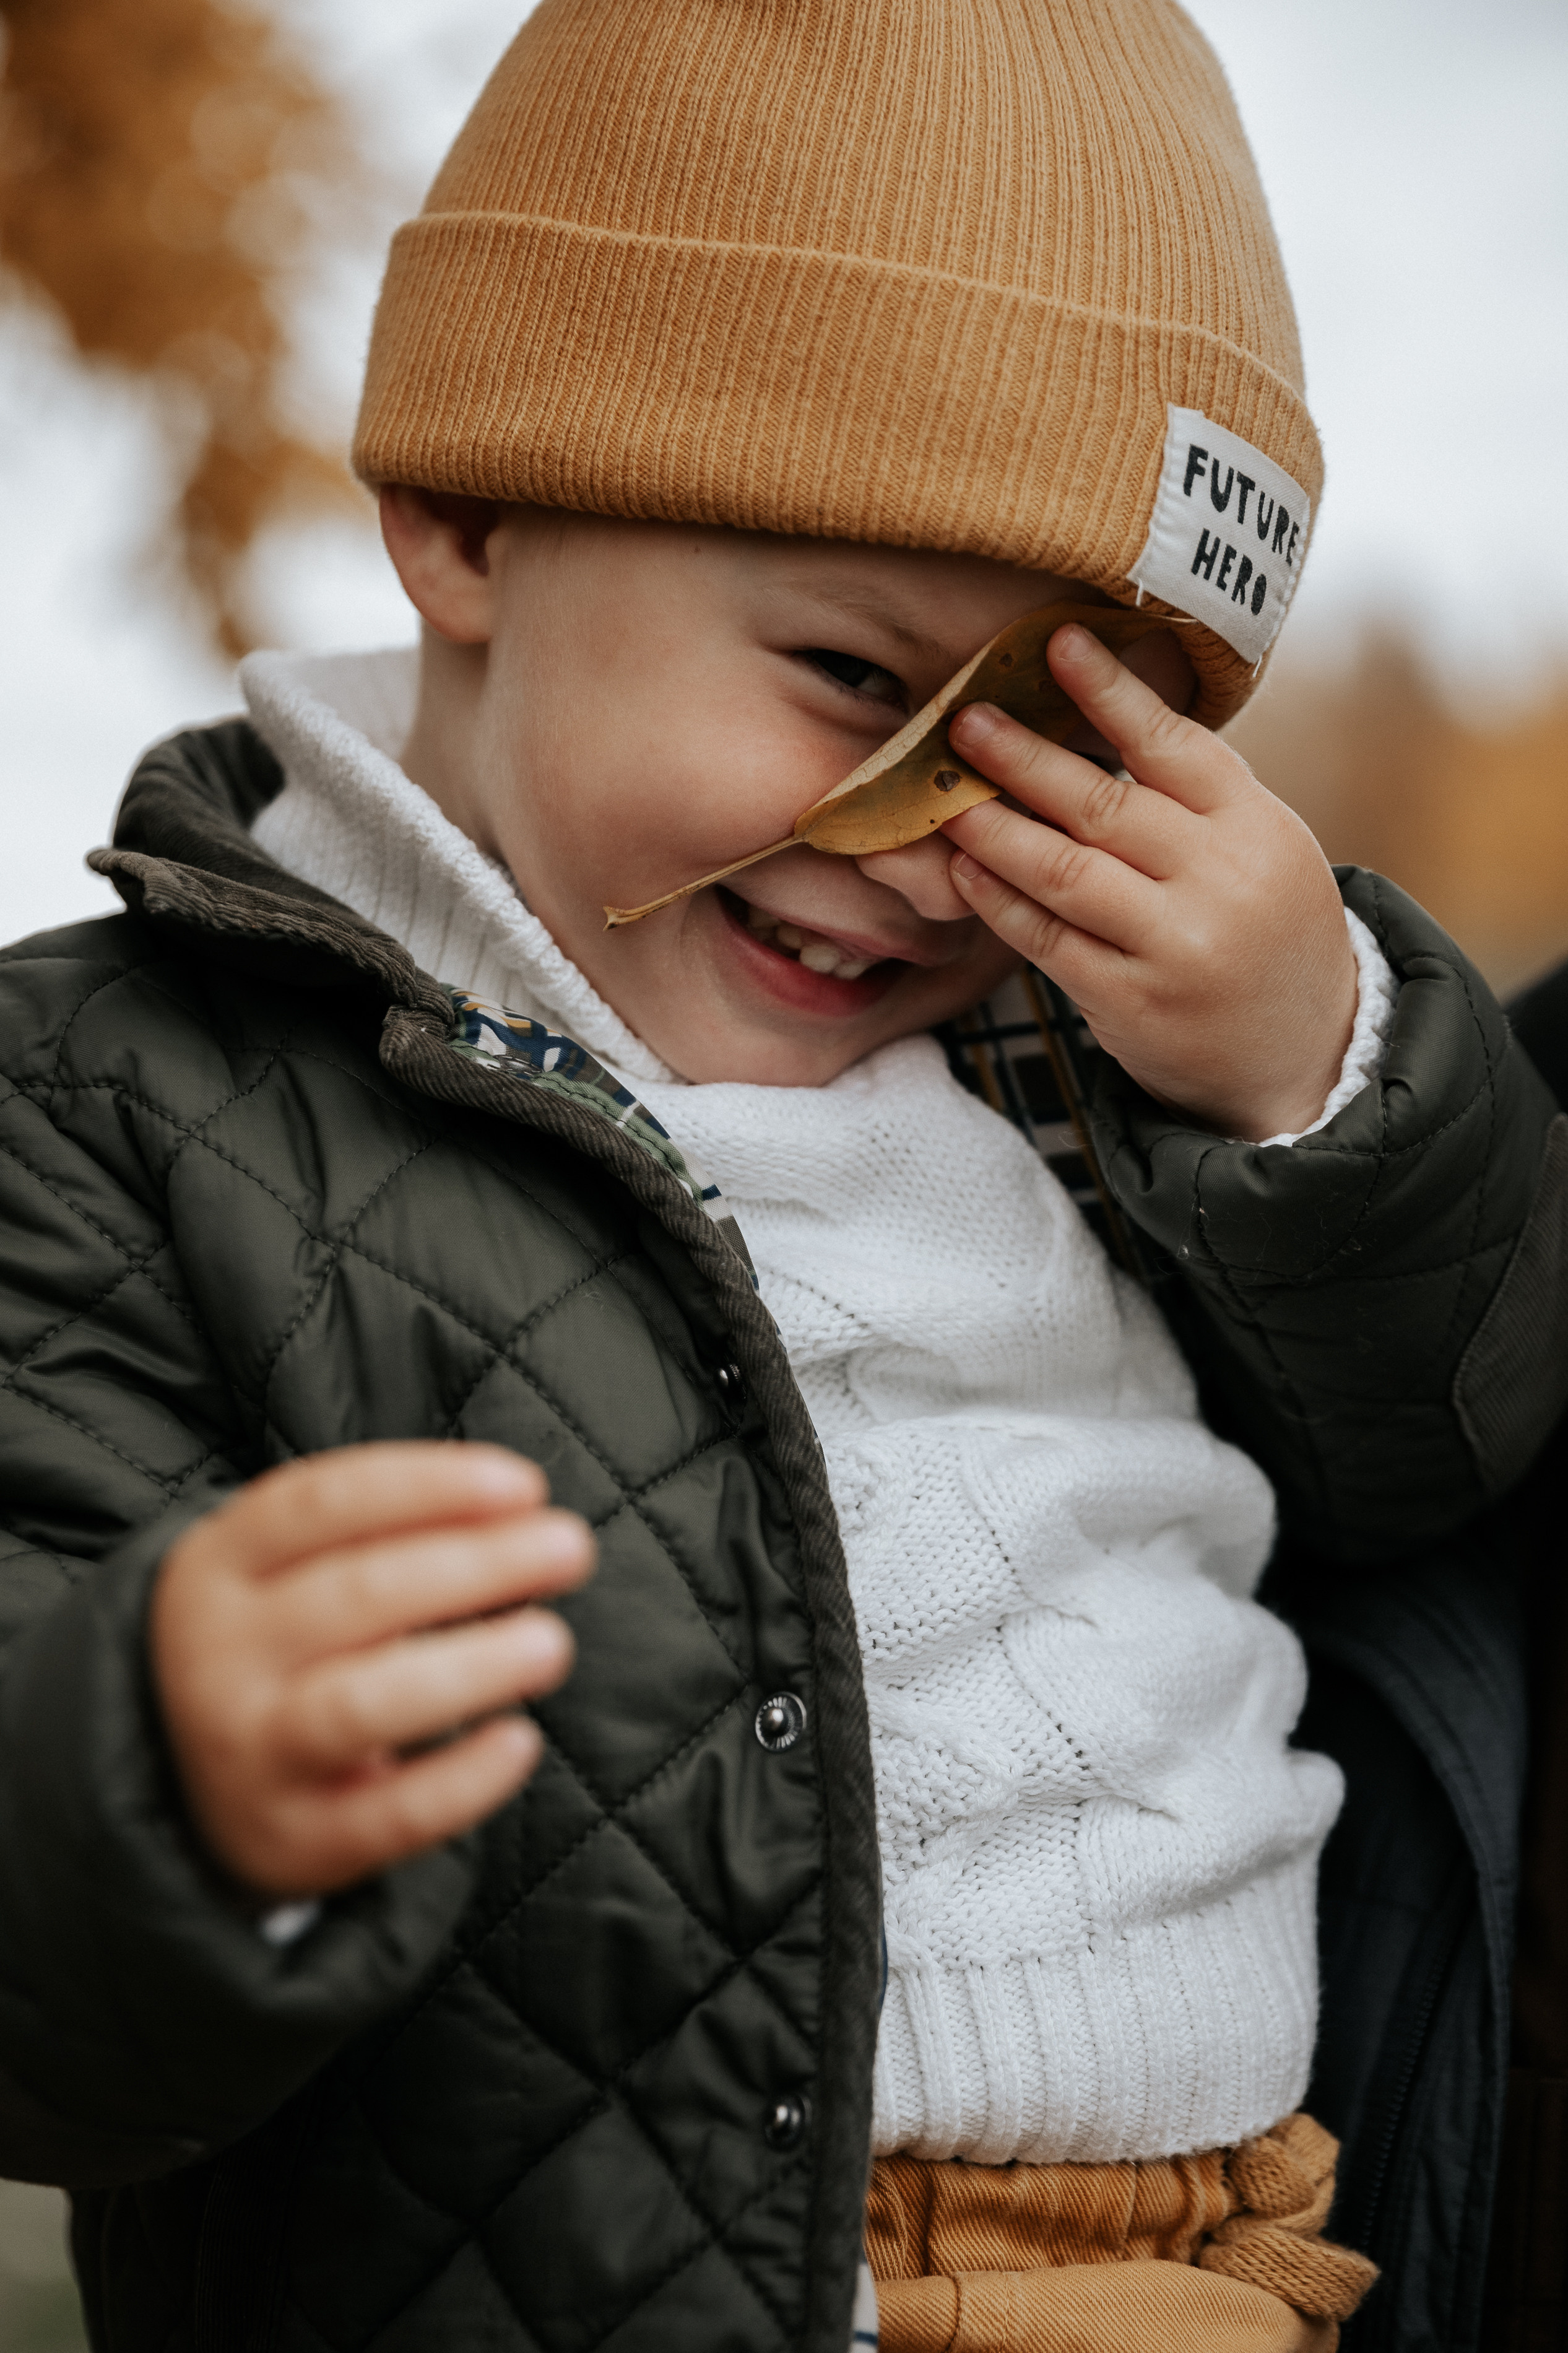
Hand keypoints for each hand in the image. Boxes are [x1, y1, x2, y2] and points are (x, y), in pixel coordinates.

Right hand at [151, 1443, 593, 1901]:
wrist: (192, 1786)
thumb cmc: (291, 1645)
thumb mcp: (301, 1572)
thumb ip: (393, 1537)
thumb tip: (524, 1519)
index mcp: (220, 1564)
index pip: (323, 1503)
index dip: (429, 1486)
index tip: (526, 1486)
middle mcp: (219, 1655)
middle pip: (355, 1594)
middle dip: (476, 1565)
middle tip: (570, 1549)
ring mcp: (247, 1754)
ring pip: (360, 1705)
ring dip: (469, 1667)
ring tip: (552, 1643)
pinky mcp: (291, 1841)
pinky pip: (387, 1816)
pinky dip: (462, 1779)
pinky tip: (520, 1742)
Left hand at [942, 624, 1357, 1139]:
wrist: (1308, 1050)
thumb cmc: (1265, 926)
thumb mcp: (1261, 846)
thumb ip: (1188, 795)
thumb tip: (1081, 718)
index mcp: (1255, 826)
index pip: (1173, 744)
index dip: (1110, 692)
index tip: (1056, 643)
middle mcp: (1220, 882)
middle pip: (1104, 805)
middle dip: (1025, 759)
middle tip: (966, 722)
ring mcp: (1175, 947)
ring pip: (1066, 872)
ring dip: (996, 829)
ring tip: (947, 795)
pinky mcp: (1132, 1002)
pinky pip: (1049, 940)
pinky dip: (1000, 902)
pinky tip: (965, 868)